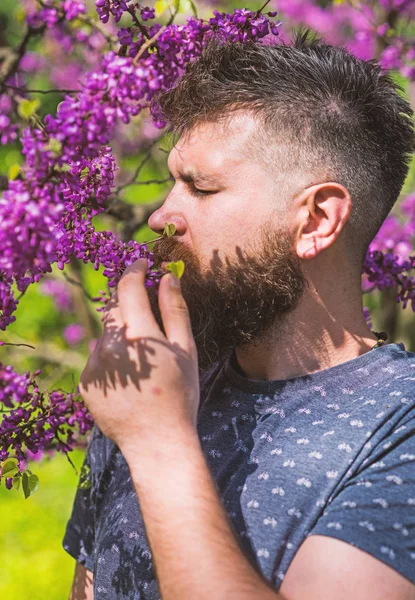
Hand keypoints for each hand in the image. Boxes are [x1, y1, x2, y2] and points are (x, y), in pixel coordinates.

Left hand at [78, 258, 199, 457]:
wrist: (157, 442)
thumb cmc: (181, 395)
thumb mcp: (186, 350)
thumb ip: (175, 310)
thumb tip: (168, 277)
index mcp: (139, 335)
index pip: (128, 287)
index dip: (135, 269)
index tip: (142, 263)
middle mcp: (111, 346)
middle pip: (113, 307)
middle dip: (128, 304)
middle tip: (148, 318)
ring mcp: (95, 366)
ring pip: (106, 333)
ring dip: (122, 335)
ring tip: (143, 362)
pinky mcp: (87, 383)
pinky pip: (98, 358)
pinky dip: (112, 358)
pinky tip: (130, 379)